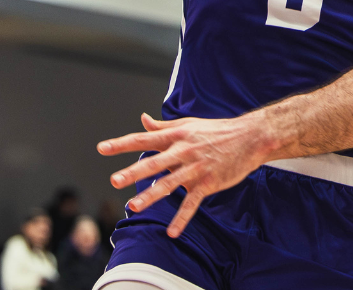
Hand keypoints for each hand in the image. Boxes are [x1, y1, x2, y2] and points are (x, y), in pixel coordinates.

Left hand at [99, 113, 277, 237]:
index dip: (122, 144)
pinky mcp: (208, 183)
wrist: (249, 138)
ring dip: (151, 196)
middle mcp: (183, 151)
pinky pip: (192, 203)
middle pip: (154, 162)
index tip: (102, 149)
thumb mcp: (188, 124)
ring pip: (169, 184)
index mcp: (176, 136)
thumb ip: (163, 127)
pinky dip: (182, 218)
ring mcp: (196, 168)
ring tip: (133, 206)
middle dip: (134, 172)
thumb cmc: (216, 130)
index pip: (144, 139)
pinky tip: (172, 232)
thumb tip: (142, 120)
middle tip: (115, 180)